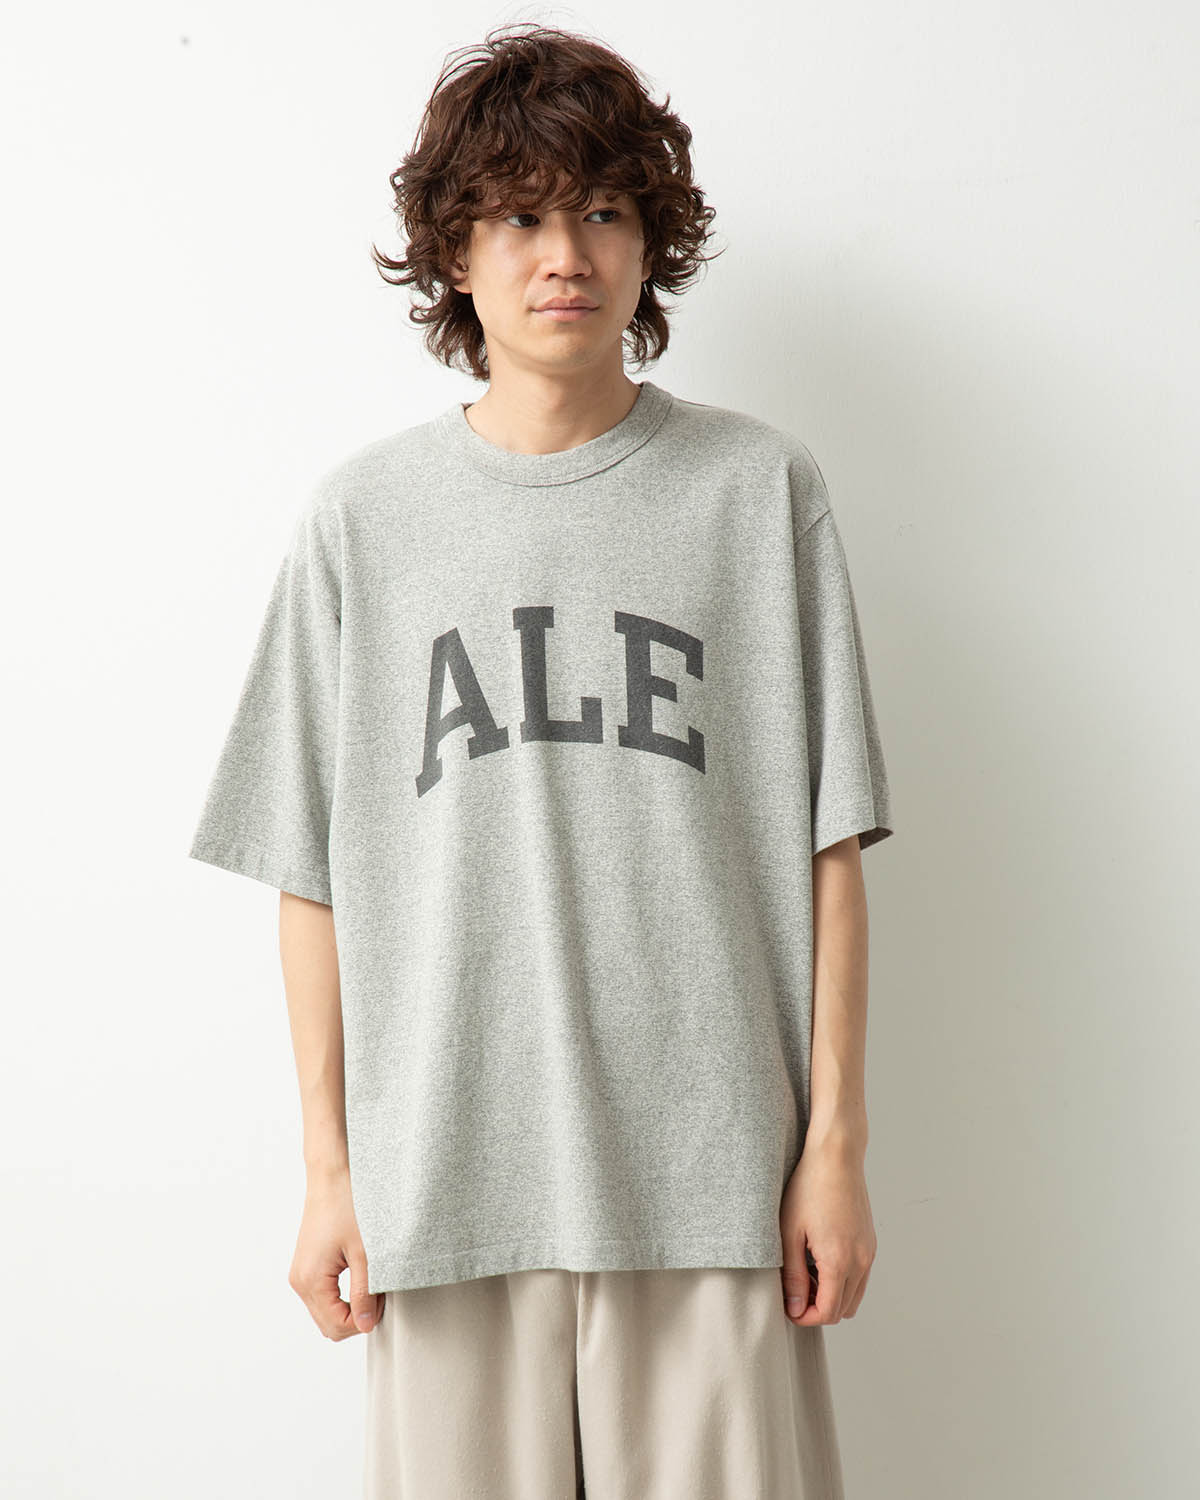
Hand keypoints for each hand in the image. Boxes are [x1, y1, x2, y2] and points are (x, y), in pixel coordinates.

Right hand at [288, 1167, 381, 1339]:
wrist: (331, 1176)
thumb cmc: (347, 1206)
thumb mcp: (365, 1252)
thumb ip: (365, 1292)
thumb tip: (365, 1325)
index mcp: (310, 1281)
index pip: (337, 1326)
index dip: (364, 1320)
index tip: (382, 1298)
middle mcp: (299, 1282)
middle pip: (329, 1325)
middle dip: (356, 1317)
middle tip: (379, 1293)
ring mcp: (300, 1275)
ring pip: (326, 1313)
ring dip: (349, 1307)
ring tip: (371, 1283)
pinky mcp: (306, 1267)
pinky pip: (323, 1296)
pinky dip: (342, 1296)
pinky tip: (359, 1277)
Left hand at [779, 1130, 875, 1325]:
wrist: (836, 1155)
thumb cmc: (809, 1187)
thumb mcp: (790, 1233)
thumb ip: (792, 1275)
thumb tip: (795, 1307)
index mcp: (840, 1261)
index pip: (828, 1313)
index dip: (805, 1317)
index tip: (788, 1306)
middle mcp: (861, 1260)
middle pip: (843, 1310)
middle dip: (818, 1308)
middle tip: (794, 1289)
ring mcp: (869, 1251)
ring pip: (854, 1296)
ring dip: (832, 1295)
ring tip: (805, 1273)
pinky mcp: (871, 1242)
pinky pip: (860, 1276)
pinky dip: (843, 1279)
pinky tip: (820, 1258)